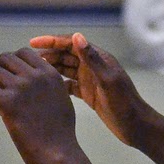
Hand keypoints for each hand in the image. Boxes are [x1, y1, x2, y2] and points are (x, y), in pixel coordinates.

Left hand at [0, 45, 83, 163]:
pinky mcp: (9, 102)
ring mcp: (21, 87)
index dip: (9, 61)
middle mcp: (35, 76)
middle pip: (4, 58)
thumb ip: (45, 86)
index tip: (2, 74)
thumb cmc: (60, 134)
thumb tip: (25, 83)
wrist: (58, 154)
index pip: (23, 53)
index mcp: (49, 73)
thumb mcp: (60, 100)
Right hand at [28, 33, 151, 146]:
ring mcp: (91, 80)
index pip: (72, 43)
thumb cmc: (124, 104)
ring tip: (32, 72)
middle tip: (27, 61)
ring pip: (66, 69)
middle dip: (48, 54)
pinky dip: (58, 83)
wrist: (136, 126)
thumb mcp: (107, 81)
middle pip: (66, 55)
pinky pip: (69, 84)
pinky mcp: (89, 94)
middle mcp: (94, 66)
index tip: (32, 43)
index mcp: (99, 59)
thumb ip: (92, 59)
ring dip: (51, 68)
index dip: (52, 41)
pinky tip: (45, 87)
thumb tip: (77, 36)